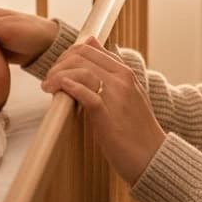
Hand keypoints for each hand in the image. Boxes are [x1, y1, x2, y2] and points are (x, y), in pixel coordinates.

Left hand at [42, 37, 165, 185]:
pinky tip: (59, 91)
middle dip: (59, 64)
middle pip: (82, 56)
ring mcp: (116, 96)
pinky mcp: (107, 116)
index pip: (90, 48)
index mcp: (126, 73)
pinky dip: (70, 88)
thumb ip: (111, 72)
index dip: (68, 55)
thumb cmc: (136, 129)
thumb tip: (92, 46)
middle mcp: (122, 79)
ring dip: (58, 76)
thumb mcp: (128, 93)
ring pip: (81, 71)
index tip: (58, 69)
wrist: (152, 156)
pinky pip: (86, 94)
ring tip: (48, 87)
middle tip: (49, 80)